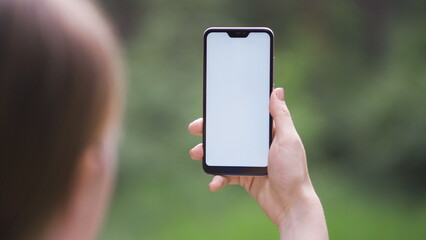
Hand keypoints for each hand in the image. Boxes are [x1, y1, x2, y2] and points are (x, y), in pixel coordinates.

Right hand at [188, 88, 327, 238]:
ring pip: (224, 153)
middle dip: (210, 131)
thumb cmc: (293, 171)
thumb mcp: (288, 139)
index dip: (229, 110)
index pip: (245, 116)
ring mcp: (249, 161)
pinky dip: (218, 178)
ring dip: (208, 153)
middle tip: (194, 128)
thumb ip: (281, 116)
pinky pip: (226, 175)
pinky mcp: (245, 177)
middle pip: (229, 133)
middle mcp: (257, 145)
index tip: (213, 106)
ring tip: (195, 154)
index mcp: (268, 132)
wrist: (291, 205)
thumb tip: (277, 90)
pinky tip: (214, 184)